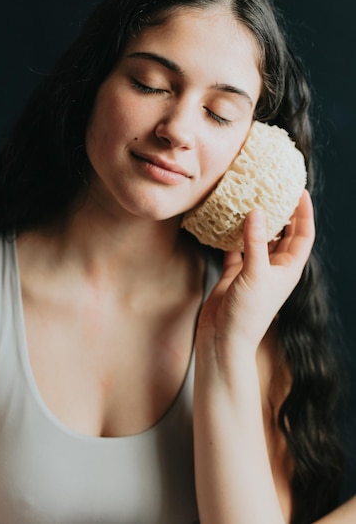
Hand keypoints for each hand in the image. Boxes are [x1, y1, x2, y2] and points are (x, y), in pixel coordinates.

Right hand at [197, 189, 314, 351]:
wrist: (224, 338)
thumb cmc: (248, 314)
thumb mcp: (255, 273)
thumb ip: (256, 241)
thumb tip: (257, 211)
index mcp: (289, 268)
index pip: (303, 234)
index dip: (304, 212)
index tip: (299, 190)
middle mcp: (274, 267)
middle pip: (283, 233)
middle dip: (281, 212)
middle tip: (273, 189)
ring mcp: (255, 269)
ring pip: (259, 238)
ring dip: (255, 221)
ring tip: (250, 199)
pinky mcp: (236, 273)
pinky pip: (236, 247)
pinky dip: (232, 235)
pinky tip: (226, 221)